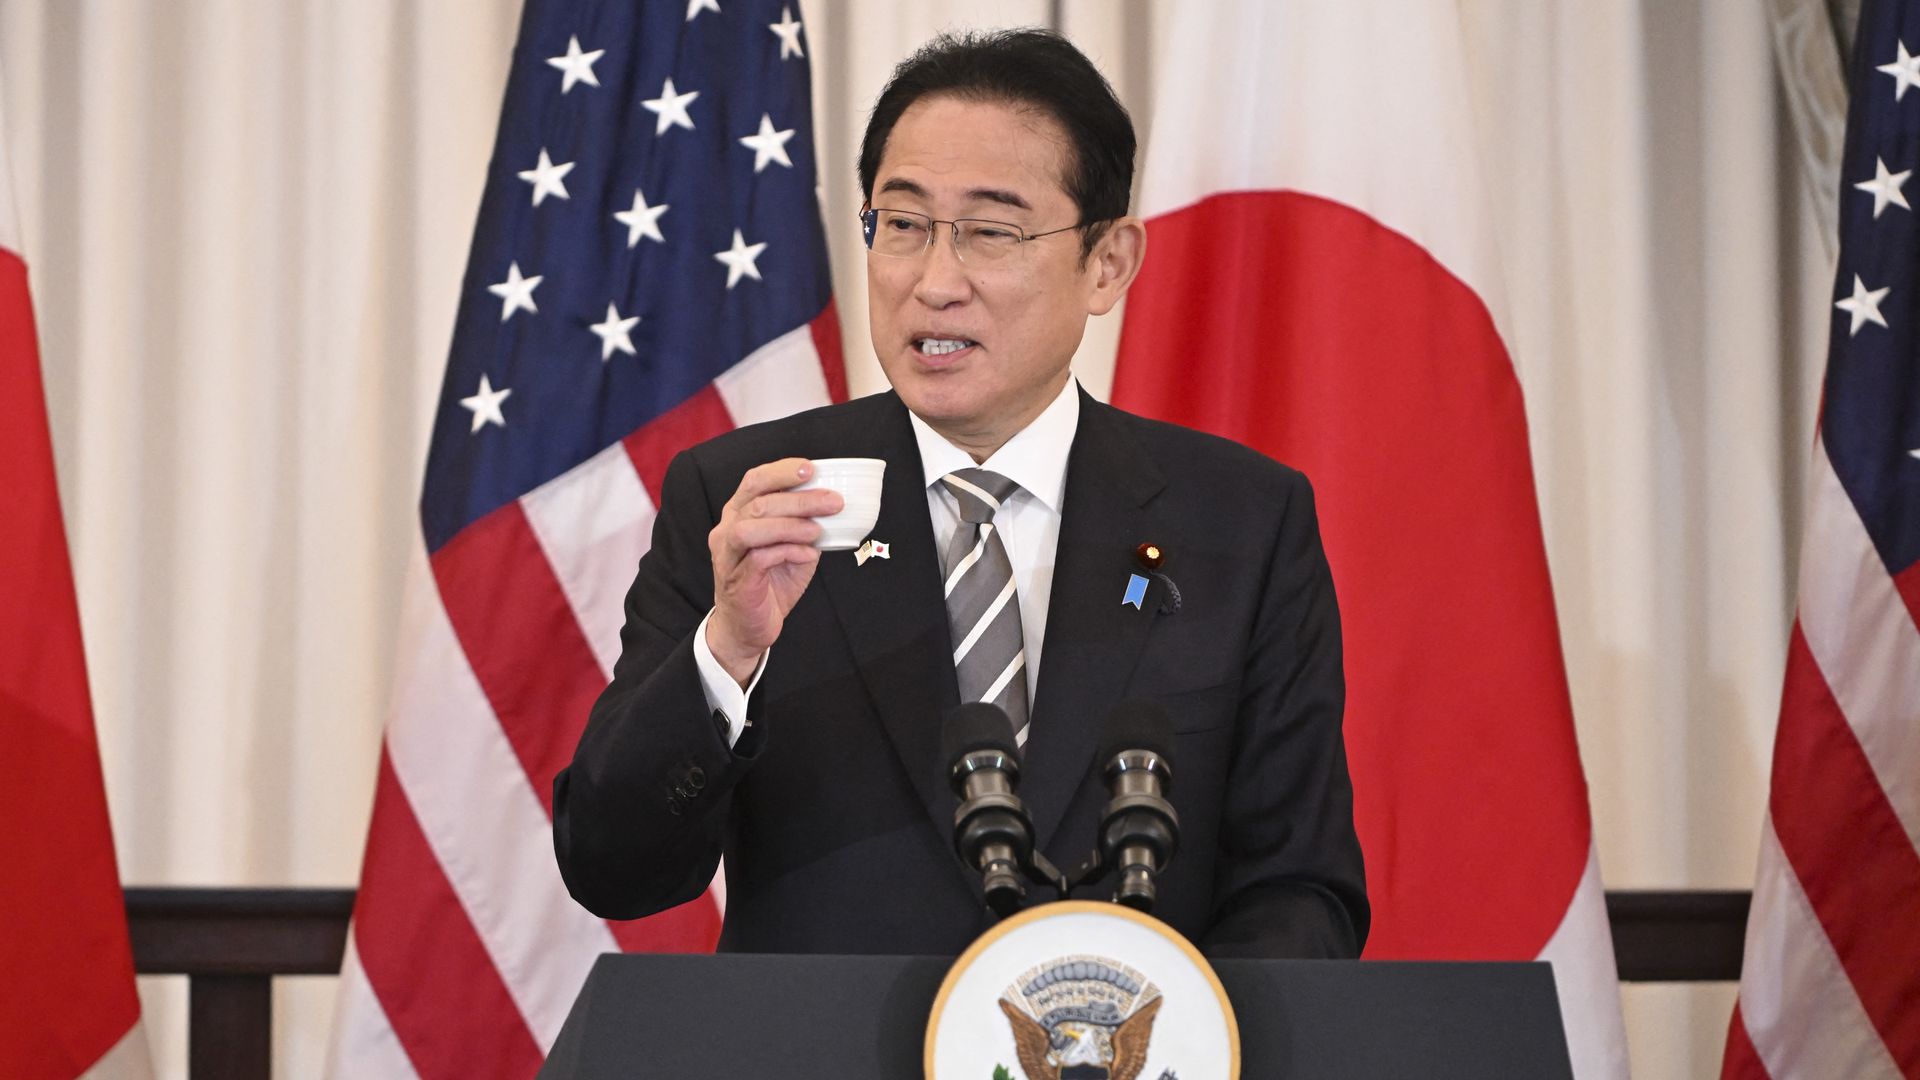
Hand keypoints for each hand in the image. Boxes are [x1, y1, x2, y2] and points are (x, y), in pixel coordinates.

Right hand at [706, 458, 842, 685]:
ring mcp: (728, 556)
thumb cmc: (770, 583)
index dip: (782, 471)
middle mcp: (727, 530)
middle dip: (800, 499)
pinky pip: (759, 558)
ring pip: (751, 527)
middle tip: (833, 502)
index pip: (755, 481)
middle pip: (758, 502)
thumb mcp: (793, 548)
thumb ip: (805, 526)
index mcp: (739, 515)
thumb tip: (834, 507)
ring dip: (790, 524)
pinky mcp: (736, 581)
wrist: (749, 627)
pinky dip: (788, 551)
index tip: (812, 469)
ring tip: (817, 531)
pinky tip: (808, 554)